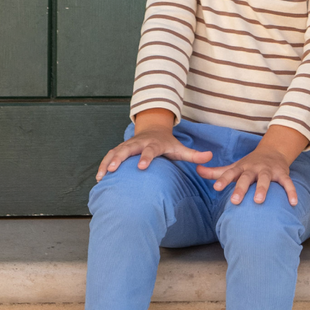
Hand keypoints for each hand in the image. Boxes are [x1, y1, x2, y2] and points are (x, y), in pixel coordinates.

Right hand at [96, 125, 212, 180]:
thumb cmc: (168, 144)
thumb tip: (210, 157)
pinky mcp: (119, 150)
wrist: (153, 130)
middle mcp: (139, 143)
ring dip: (108, 163)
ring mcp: (128, 145)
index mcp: (154, 144)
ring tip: (102, 176)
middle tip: (114, 169)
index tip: (142, 166)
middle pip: (128, 149)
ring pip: (115, 152)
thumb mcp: (180, 148)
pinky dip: (103, 165)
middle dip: (120, 158)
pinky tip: (99, 178)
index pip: (150, 150)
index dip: (146, 157)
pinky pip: (109, 156)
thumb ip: (194, 155)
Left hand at [197, 143, 297, 205]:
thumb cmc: (249, 164)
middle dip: (241, 188)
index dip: (223, 180)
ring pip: (266, 179)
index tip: (216, 188)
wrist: (273, 151)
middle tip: (235, 201)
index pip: (230, 173)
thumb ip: (216, 172)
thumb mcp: (234, 166)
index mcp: (241, 167)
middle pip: (247, 177)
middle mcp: (254, 168)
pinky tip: (293, 203)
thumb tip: (197, 170)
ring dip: (263, 189)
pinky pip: (287, 183)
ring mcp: (269, 170)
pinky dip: (291, 192)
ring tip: (259, 201)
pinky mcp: (282, 173)